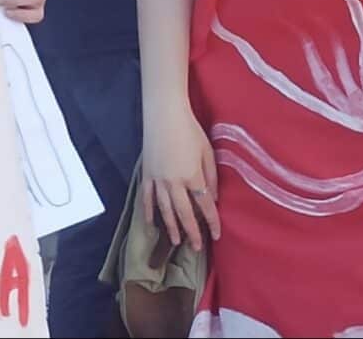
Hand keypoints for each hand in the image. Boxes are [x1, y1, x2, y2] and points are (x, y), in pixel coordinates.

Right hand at [141, 103, 219, 252]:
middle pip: (184, 213)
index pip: (205, 205)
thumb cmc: (190, 130)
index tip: (216, 234)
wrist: (164, 115)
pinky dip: (148, 211)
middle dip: (191, 232)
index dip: (212, 221)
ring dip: (171, 227)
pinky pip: (147, 197)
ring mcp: (157, 179)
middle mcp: (174, 182)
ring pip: (164, 209)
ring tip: (176, 241)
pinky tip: (151, 223)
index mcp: (192, 176)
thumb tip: (212, 197)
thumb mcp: (207, 152)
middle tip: (197, 247)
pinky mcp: (146, 174)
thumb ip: (211, 177)